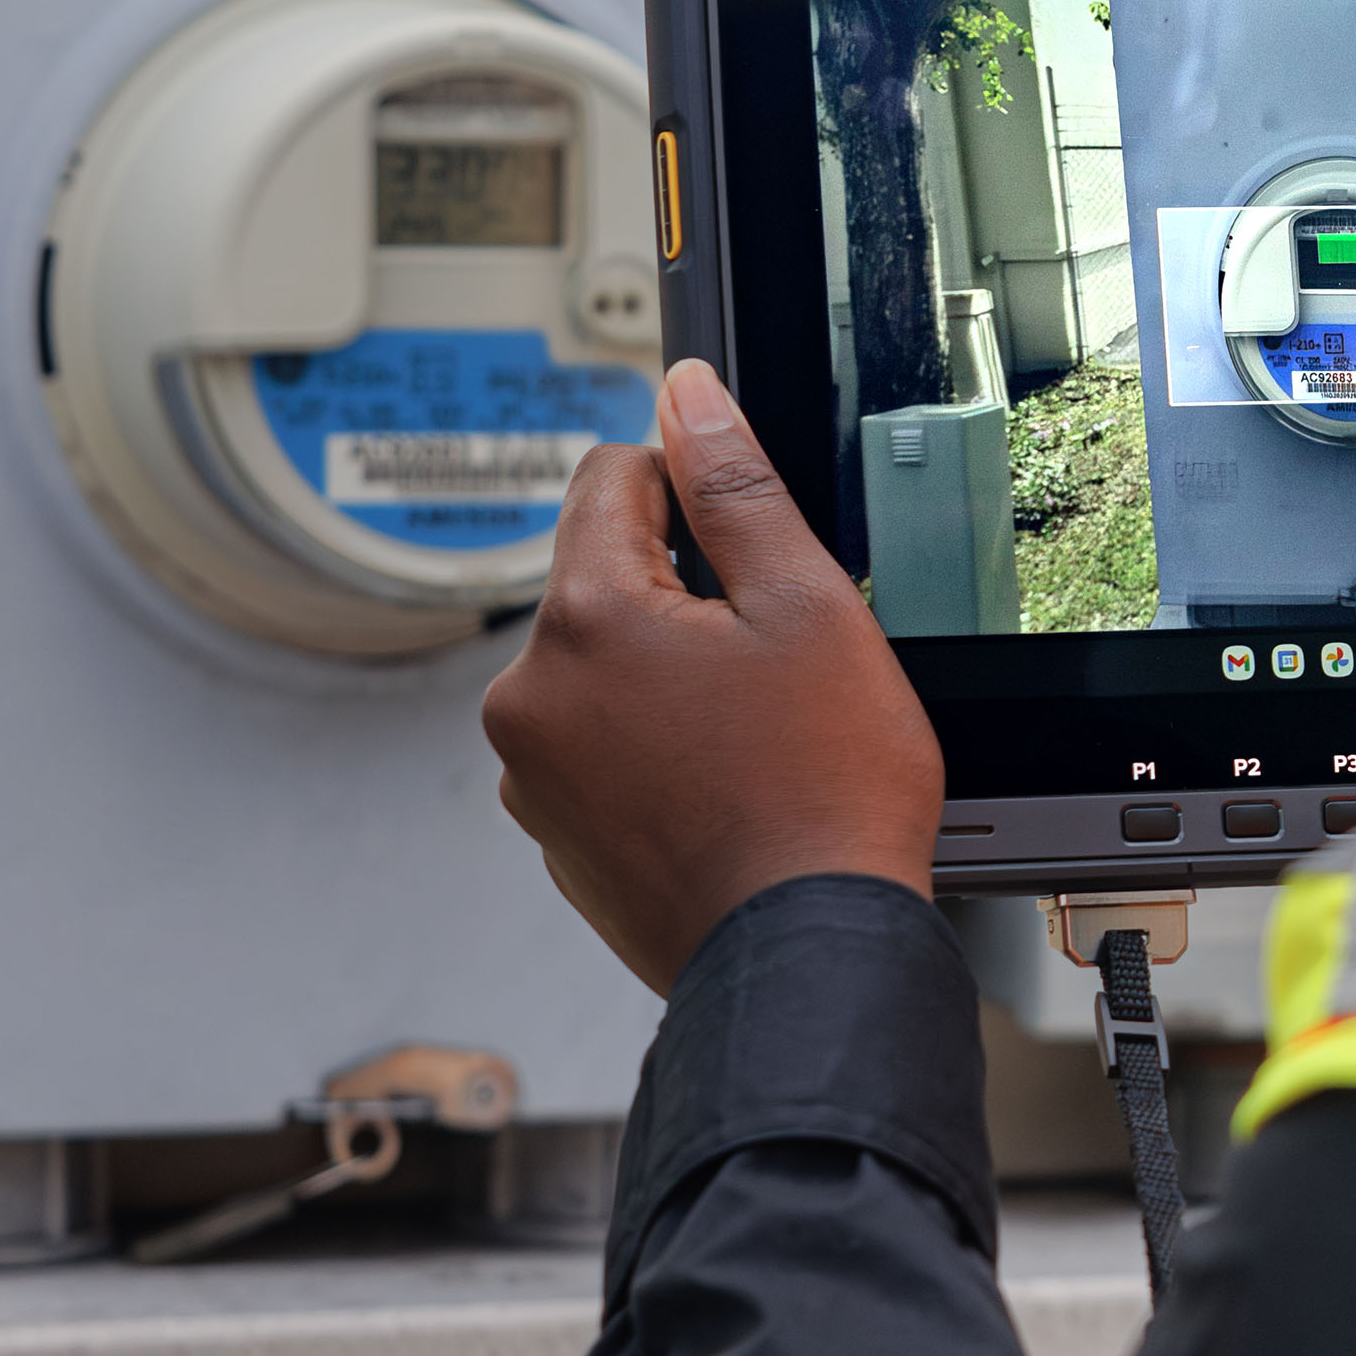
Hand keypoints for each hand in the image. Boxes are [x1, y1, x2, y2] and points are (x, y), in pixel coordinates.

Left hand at [483, 359, 942, 995]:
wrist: (808, 958)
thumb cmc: (825, 797)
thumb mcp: (807, 607)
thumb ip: (734, 485)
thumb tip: (686, 397)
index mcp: (584, 621)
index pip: (610, 478)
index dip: (690, 491)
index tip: (745, 550)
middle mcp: (531, 696)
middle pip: (602, 577)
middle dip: (681, 595)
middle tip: (770, 664)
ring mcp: (534, 776)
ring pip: (604, 666)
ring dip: (666, 675)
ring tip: (753, 737)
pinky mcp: (555, 837)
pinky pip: (601, 748)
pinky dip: (654, 749)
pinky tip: (726, 785)